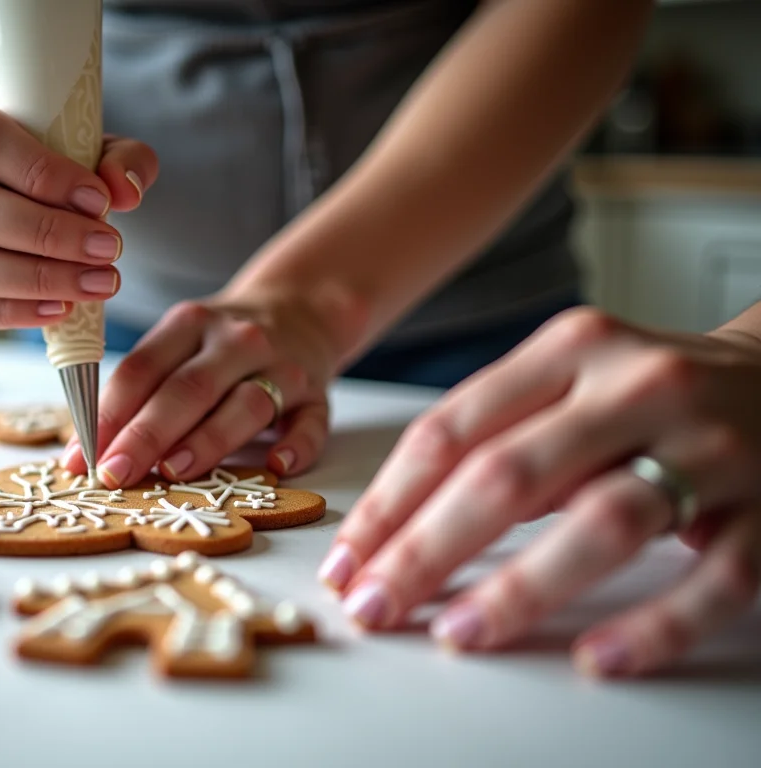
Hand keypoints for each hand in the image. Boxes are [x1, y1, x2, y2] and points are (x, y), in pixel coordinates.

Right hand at [0, 100, 156, 328]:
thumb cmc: (30, 166)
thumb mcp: (77, 144)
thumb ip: (116, 157)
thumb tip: (124, 191)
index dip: (40, 171)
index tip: (98, 199)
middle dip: (46, 234)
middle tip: (108, 249)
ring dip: (35, 279)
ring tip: (96, 283)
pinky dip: (14, 312)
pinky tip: (61, 309)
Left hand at [63, 289, 342, 487]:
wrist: (302, 308)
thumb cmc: (220, 344)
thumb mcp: (177, 345)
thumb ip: (140, 391)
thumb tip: (87, 452)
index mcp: (188, 325)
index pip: (141, 368)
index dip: (107, 414)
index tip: (81, 458)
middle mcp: (236, 341)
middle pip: (188, 388)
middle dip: (147, 433)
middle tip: (115, 474)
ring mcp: (282, 367)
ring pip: (247, 403)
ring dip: (209, 439)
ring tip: (174, 471)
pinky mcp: (318, 395)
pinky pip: (312, 422)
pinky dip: (297, 445)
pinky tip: (276, 466)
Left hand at [319, 307, 760, 677]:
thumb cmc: (656, 392)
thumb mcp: (574, 381)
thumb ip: (498, 433)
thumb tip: (398, 525)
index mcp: (572, 349)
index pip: (452, 430)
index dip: (388, 504)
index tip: (347, 562)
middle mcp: (636, 386)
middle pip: (507, 474)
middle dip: (425, 550)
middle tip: (375, 606)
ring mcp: (710, 446)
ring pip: (603, 521)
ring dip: (520, 586)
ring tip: (460, 634)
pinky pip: (713, 577)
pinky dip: (654, 624)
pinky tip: (597, 658)